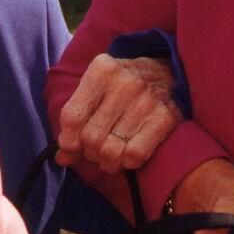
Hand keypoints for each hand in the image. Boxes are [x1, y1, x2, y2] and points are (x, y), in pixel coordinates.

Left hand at [56, 54, 181, 172]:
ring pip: (110, 151)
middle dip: (90, 151)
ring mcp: (147, 100)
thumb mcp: (95, 90)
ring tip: (113, 153)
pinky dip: (128, 162)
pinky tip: (130, 153)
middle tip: (98, 148)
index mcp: (103, 70)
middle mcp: (125, 83)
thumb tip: (63, 157)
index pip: (72, 117)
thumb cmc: (122, 87)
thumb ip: (75, 120)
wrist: (169, 75)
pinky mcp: (166, 117)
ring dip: (108, 161)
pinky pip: (134, 155)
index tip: (73, 146)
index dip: (68, 140)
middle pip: (91, 138)